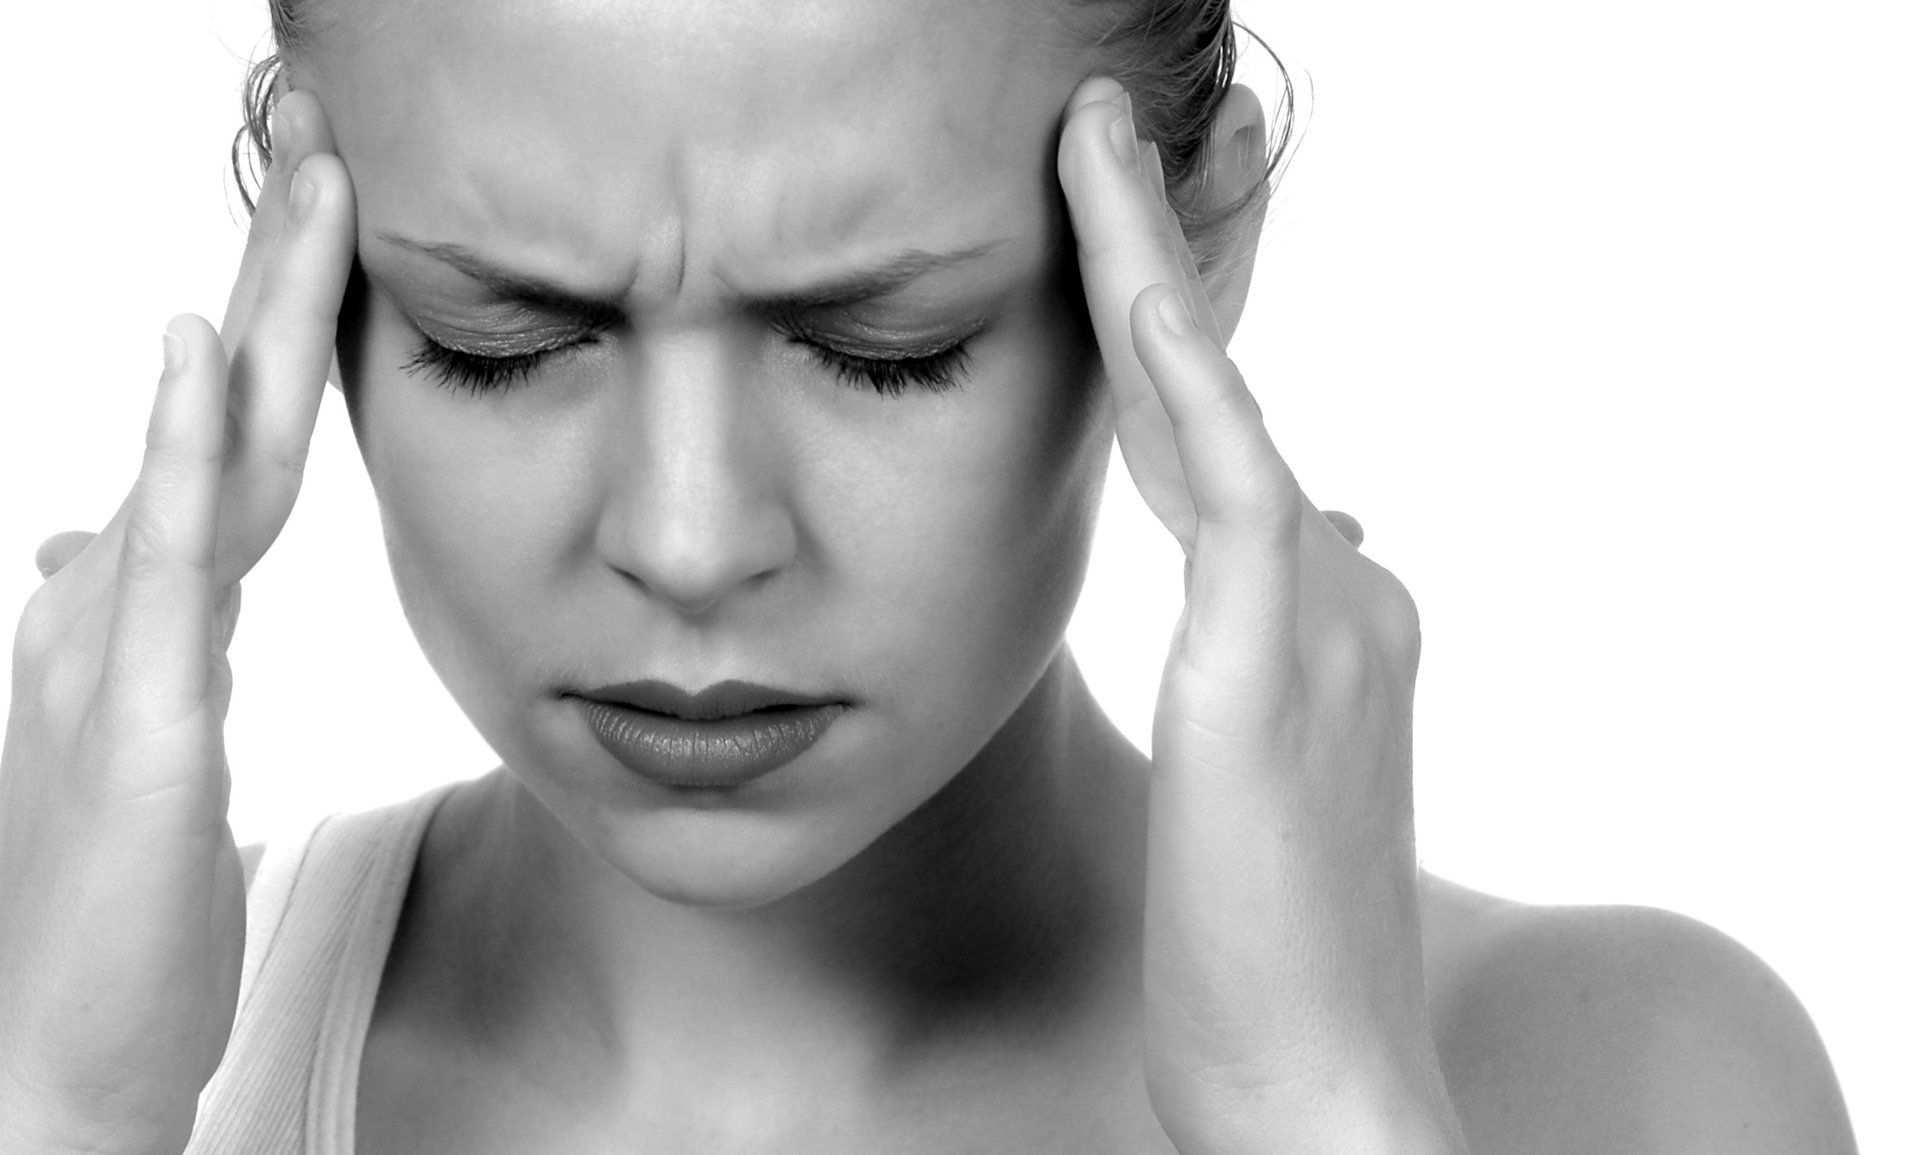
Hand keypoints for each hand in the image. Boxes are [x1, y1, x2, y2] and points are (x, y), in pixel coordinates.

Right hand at [0, 93, 354, 1153]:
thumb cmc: (113, 896)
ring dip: (256, 310)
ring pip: (206, 446)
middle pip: (225, 406)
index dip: (283, 323)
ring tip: (311, 186)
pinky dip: (172, 447)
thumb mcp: (136, 729)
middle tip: (332, 145)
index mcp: (151, 604)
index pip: (238, 433)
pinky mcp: (139, 719)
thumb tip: (96, 535)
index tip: (342, 216)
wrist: (59, 1046)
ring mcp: (122, 648)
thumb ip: (135, 626)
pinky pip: (162, 560)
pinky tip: (187, 351)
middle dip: (281, 273)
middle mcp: (123, 598)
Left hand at [1057, 80, 1465, 1152]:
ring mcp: (1321, 615)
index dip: (1160, 346)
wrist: (1315, 1080)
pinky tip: (1123, 269)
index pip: (1224, 451)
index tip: (1107, 259)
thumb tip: (1303, 527)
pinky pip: (1228, 473)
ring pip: (1216, 401)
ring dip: (1150, 261)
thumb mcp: (1257, 778)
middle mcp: (1341, 590)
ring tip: (1090, 141)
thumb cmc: (1254, 952)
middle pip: (1219, 396)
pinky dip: (1180, 363)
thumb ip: (1273, 650)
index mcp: (1331, 623)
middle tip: (1096, 136)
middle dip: (1155, 259)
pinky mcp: (1272, 659)